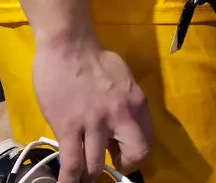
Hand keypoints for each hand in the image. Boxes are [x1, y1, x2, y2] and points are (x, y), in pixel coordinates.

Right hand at [30, 37, 150, 182]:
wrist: (68, 47)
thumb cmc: (94, 59)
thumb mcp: (123, 79)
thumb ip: (126, 104)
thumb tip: (122, 125)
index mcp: (136, 102)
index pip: (146, 139)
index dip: (134, 151)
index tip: (120, 150)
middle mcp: (121, 115)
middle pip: (134, 154)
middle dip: (121, 164)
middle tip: (108, 163)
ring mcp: (94, 123)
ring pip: (97, 165)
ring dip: (90, 174)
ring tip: (83, 175)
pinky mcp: (69, 128)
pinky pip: (71, 163)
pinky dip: (68, 179)